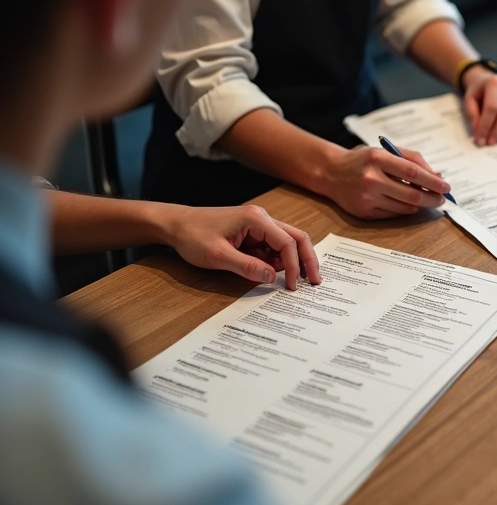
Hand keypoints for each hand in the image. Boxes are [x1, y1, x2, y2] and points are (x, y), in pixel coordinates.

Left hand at [162, 204, 321, 289]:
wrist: (174, 225)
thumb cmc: (193, 236)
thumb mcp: (217, 255)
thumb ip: (246, 266)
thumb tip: (272, 277)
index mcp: (256, 219)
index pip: (288, 242)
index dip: (294, 265)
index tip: (292, 285)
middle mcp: (262, 219)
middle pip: (296, 238)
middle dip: (307, 260)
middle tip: (315, 281)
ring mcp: (258, 225)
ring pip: (287, 243)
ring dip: (292, 262)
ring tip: (294, 282)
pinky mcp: (252, 234)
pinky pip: (272, 247)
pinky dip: (278, 261)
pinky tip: (276, 274)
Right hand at [321, 146, 449, 219]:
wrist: (331, 173)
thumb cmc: (364, 160)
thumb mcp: (385, 151)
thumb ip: (412, 159)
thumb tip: (437, 176)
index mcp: (377, 159)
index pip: (412, 172)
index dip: (433, 182)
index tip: (446, 187)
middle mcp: (371, 179)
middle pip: (412, 195)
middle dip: (432, 198)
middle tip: (442, 199)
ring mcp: (366, 198)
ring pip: (405, 207)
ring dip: (421, 205)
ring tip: (427, 200)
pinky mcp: (364, 212)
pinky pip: (393, 214)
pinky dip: (405, 210)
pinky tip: (408, 204)